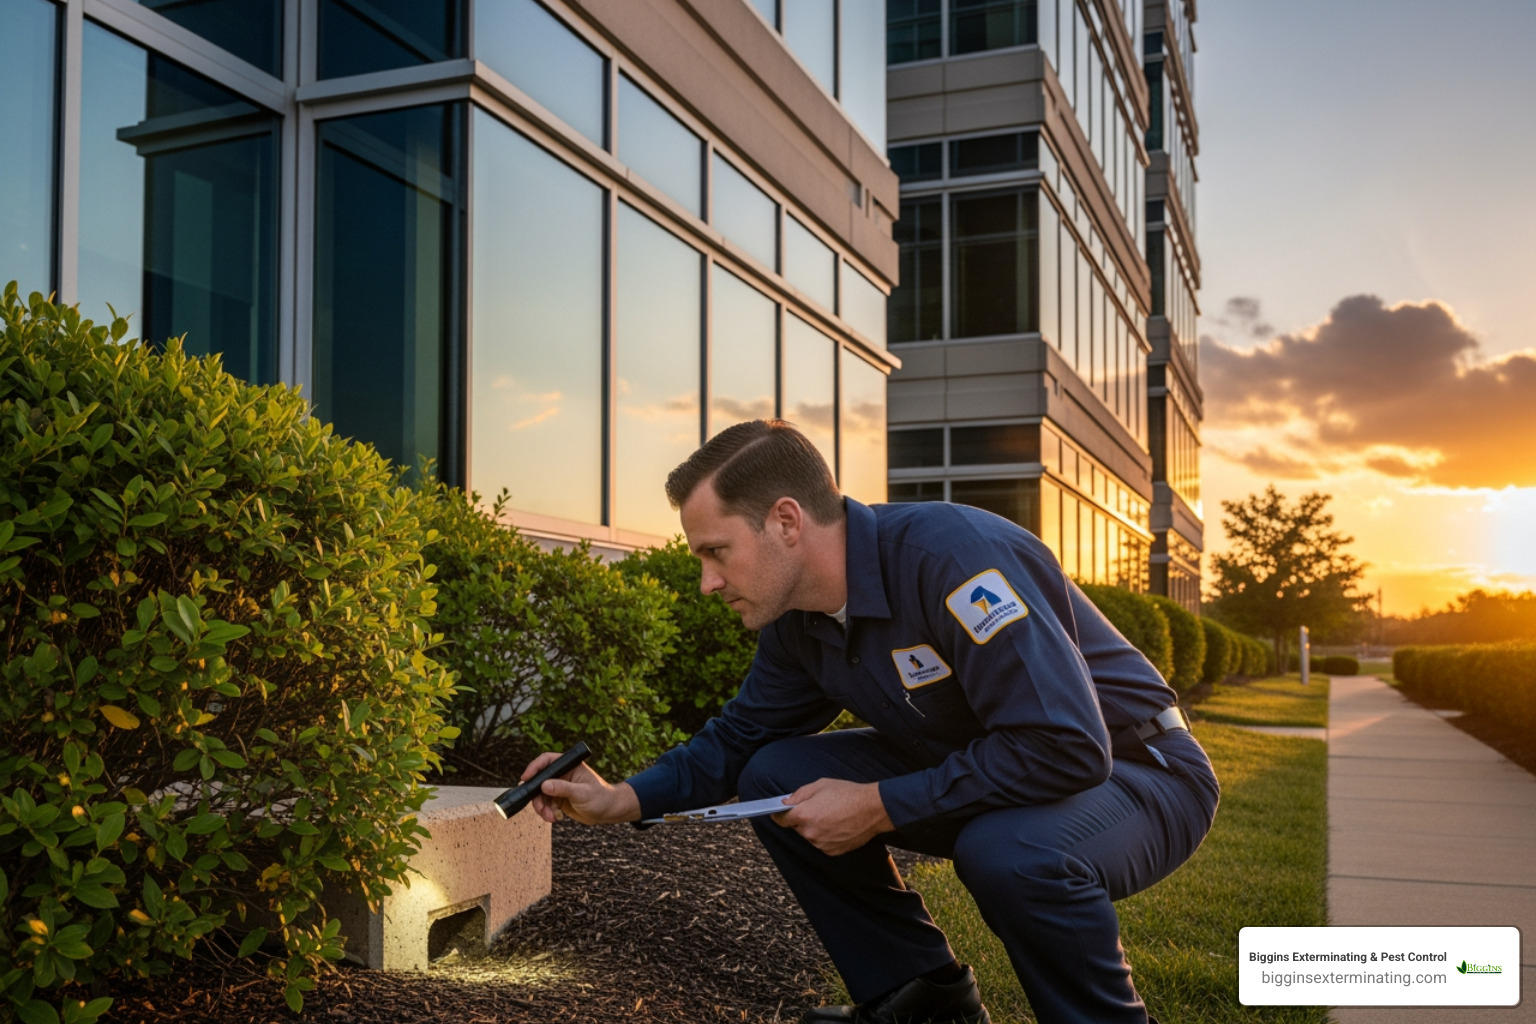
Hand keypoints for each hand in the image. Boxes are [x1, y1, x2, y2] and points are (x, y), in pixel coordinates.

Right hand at [521, 752, 640, 824]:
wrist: (608, 812)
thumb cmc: (601, 797)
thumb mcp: (582, 793)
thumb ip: (563, 788)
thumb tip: (544, 785)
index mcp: (569, 766)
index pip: (547, 761)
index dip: (534, 767)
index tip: (525, 779)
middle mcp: (562, 774)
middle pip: (539, 780)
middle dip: (537, 796)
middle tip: (540, 808)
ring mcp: (559, 787)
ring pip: (540, 795)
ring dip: (541, 807)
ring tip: (550, 817)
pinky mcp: (559, 799)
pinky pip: (545, 804)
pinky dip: (546, 812)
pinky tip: (554, 818)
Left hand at [771, 778, 893, 855]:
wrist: (873, 809)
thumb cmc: (847, 794)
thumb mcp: (820, 785)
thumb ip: (799, 794)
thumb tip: (786, 802)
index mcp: (804, 815)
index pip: (781, 819)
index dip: (778, 815)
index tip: (777, 813)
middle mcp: (809, 832)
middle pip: (797, 827)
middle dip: (802, 818)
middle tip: (817, 807)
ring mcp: (821, 844)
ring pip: (810, 835)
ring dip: (814, 827)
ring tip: (831, 815)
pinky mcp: (832, 851)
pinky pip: (822, 843)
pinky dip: (825, 836)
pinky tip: (837, 825)